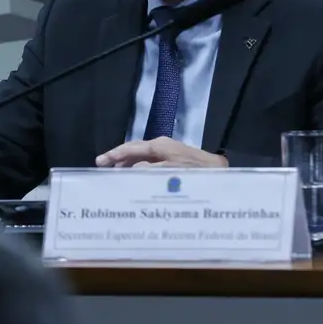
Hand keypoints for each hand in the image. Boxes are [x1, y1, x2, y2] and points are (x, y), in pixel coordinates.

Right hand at [95, 136, 228, 168]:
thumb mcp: (173, 173)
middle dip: (118, 159)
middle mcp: (162, 146)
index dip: (114, 155)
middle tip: (103, 169)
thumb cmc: (198, 172)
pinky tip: (137, 178)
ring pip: (142, 156)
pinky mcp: (174, 159)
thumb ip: (151, 171)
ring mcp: (168, 152)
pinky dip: (139, 168)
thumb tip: (133, 169)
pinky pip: (150, 162)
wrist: (223, 172)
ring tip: (116, 176)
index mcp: (159, 145)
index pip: (130, 148)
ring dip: (128, 164)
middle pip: (134, 150)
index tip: (99, 163)